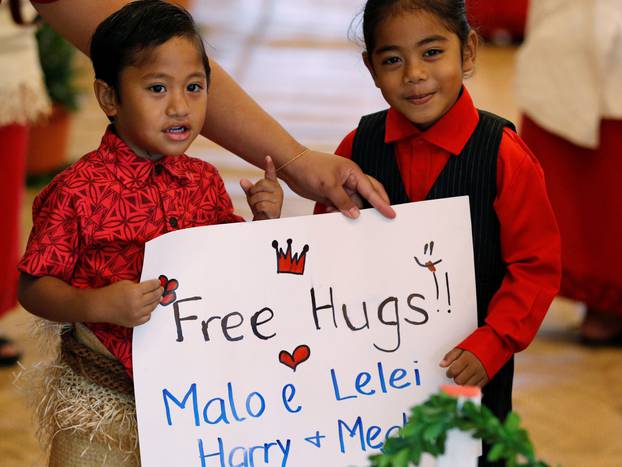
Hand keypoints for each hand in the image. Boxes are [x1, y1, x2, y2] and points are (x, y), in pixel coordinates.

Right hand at [90, 279, 162, 326]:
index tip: (158, 283)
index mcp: (135, 291)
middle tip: (161, 289)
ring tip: (157, 298)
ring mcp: (136, 314)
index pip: (152, 286)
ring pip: (152, 307)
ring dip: (156, 301)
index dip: (157, 283)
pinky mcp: (134, 322)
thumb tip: (151, 286)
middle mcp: (137, 303)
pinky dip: (149, 312)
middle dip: (159, 292)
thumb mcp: (126, 283)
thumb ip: (139, 285)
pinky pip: (147, 317)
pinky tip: (148, 308)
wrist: (100, 306)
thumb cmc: (111, 293)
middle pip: (154, 296)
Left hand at [240, 156, 283, 219]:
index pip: (271, 173)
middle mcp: (277, 190)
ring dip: (254, 203)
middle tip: (254, 200)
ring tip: (258, 207)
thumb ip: (249, 188)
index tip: (267, 157)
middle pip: (260, 184)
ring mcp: (278, 199)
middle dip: (253, 193)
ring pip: (259, 196)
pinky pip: (261, 205)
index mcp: (272, 185)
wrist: (265, 221)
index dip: (269, 166)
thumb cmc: (260, 206)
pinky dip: (257, 209)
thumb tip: (242, 180)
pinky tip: (262, 211)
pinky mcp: (276, 208)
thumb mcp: (253, 196)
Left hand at [279, 150, 394, 218]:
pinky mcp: (331, 194)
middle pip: (367, 196)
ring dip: (349, 211)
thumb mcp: (328, 186)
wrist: (292, 166)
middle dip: (373, 207)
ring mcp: (341, 187)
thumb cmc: (311, 167)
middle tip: (383, 218)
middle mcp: (349, 180)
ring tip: (341, 215)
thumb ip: (343, 201)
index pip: (372, 190)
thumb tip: (356, 214)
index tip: (391, 213)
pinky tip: (330, 212)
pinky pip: (341, 206)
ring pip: (353, 203)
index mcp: (353, 173)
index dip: (382, 203)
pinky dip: (338, 211)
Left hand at [439, 348, 488, 386]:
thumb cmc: (477, 346)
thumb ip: (450, 356)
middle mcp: (475, 367)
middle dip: (455, 378)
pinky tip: (470, 379)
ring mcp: (481, 373)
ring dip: (462, 382)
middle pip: (459, 380)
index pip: (453, 371)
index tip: (450, 372)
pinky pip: (475, 387)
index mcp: (467, 358)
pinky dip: (470, 384)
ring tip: (463, 376)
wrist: (494, 345)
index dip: (449, 373)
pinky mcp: (486, 378)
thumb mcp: (461, 347)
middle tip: (457, 373)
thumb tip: (442, 364)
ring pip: (466, 385)